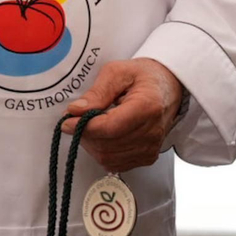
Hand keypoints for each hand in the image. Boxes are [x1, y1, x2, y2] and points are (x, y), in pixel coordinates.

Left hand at [59, 58, 182, 172]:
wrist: (168, 88)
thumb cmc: (144, 77)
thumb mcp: (117, 72)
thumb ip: (97, 92)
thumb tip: (76, 110)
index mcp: (147, 106)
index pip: (110, 127)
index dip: (84, 127)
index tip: (67, 121)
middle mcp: (152, 131)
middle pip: (107, 146)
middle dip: (84, 135)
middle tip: (75, 120)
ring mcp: (151, 147)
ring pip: (109, 158)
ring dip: (91, 144)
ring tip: (89, 126)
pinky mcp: (148, 157)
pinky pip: (116, 163)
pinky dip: (101, 152)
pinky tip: (100, 136)